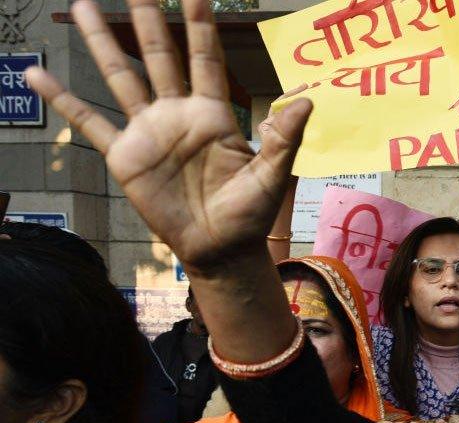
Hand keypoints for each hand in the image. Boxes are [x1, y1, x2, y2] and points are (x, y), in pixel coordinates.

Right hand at [26, 0, 311, 273]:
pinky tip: (37, 75)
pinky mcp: (125, 157)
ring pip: (122, 77)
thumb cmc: (249, 213)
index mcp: (214, 114)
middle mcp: (177, 114)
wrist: (221, 249)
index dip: (200, 26)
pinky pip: (89, 123)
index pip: (205, 59)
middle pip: (160, 56)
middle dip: (148, 20)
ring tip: (83, 5)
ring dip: (102, 43)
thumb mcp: (272, 175)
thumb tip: (306, 101)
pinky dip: (63, 100)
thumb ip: (284, 138)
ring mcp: (148, 132)